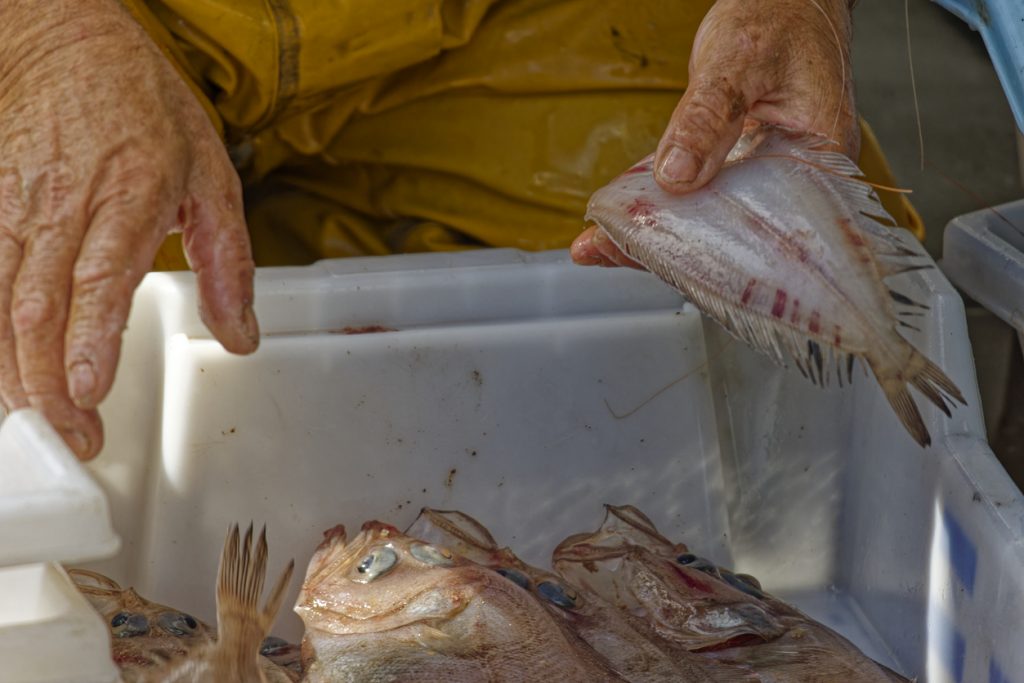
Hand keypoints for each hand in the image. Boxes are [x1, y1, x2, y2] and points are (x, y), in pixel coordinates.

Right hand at [0, 0, 257, 458]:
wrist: (61, 41)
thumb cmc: (144, 109)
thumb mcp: (211, 176)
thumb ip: (228, 264)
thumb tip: (241, 337)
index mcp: (131, 194)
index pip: (100, 277)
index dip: (90, 339)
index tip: (89, 391)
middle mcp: (64, 205)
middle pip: (38, 306)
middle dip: (50, 382)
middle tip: (74, 439)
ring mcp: (13, 206)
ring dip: (12, 370)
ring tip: (36, 422)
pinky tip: (4, 374)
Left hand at [572, 0, 856, 267]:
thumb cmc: (779, 18)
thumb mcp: (738, 62)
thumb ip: (707, 118)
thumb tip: (676, 176)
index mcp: (820, 163)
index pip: (766, 231)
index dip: (710, 254)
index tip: (656, 257)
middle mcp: (796, 182)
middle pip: (732, 237)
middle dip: (668, 252)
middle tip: (606, 250)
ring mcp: (765, 178)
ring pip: (708, 221)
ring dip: (654, 235)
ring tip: (596, 246)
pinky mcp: (736, 168)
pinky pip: (696, 196)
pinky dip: (659, 208)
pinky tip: (615, 224)